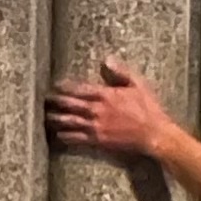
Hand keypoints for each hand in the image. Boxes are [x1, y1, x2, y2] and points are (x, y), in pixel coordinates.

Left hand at [45, 53, 174, 160]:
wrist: (155, 134)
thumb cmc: (149, 109)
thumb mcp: (138, 85)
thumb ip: (121, 72)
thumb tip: (107, 59)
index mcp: (105, 95)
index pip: (79, 89)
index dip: (64, 86)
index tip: (56, 85)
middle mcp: (97, 110)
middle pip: (69, 104)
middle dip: (55, 101)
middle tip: (46, 100)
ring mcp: (96, 126)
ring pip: (69, 121)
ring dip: (56, 119)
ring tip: (47, 117)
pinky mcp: (98, 141)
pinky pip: (77, 138)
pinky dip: (66, 136)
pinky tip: (59, 135)